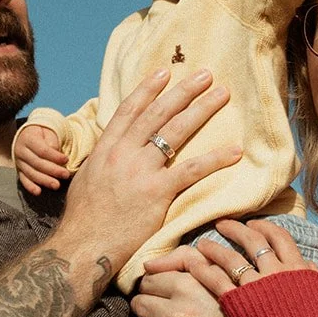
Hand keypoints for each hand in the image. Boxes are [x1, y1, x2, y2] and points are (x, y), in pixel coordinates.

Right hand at [12, 123, 70, 194]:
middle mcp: (21, 151)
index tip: (66, 160)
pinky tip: (38, 192)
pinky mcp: (19, 171)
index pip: (42, 150)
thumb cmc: (41, 133)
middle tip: (66, 175)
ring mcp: (19, 162)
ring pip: (31, 173)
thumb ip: (51, 140)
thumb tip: (55, 152)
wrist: (27, 135)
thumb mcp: (47, 131)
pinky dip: (30, 187)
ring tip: (57, 185)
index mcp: (28, 138)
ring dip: (45, 180)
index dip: (54, 156)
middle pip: (37, 163)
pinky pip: (24, 180)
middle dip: (53, 170)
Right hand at [57, 69, 239, 294]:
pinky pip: (192, 170)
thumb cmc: (83, 219)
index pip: (130, 109)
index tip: (165, 71)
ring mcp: (141, 171)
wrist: (84, 245)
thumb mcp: (86, 179)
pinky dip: (215, 159)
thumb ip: (102, 161)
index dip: (149, 88)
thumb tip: (112, 151)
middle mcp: (123, 153)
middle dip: (184, 90)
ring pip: (176, 132)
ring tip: (222, 94)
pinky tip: (233, 150)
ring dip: (202, 109)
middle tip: (205, 74)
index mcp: (106, 148)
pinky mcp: (157, 192)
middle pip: (158, 113)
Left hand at [118, 247, 257, 316]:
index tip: (159, 291)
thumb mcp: (221, 269)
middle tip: (156, 311)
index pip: (148, 282)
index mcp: (189, 287)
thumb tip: (147, 266)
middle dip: (144, 307)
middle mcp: (182, 316)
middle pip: (140, 307)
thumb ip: (183, 259)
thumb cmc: (246, 303)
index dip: (152, 286)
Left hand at [195, 217, 317, 295]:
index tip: (253, 224)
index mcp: (299, 269)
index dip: (264, 227)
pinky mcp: (236, 307)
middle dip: (234, 230)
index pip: (279, 237)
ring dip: (215, 248)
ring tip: (202, 245)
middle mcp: (275, 273)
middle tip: (221, 226)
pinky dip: (203, 270)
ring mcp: (254, 289)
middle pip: (251, 240)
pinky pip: (215, 281)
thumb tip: (310, 265)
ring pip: (229, 258)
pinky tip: (193, 266)